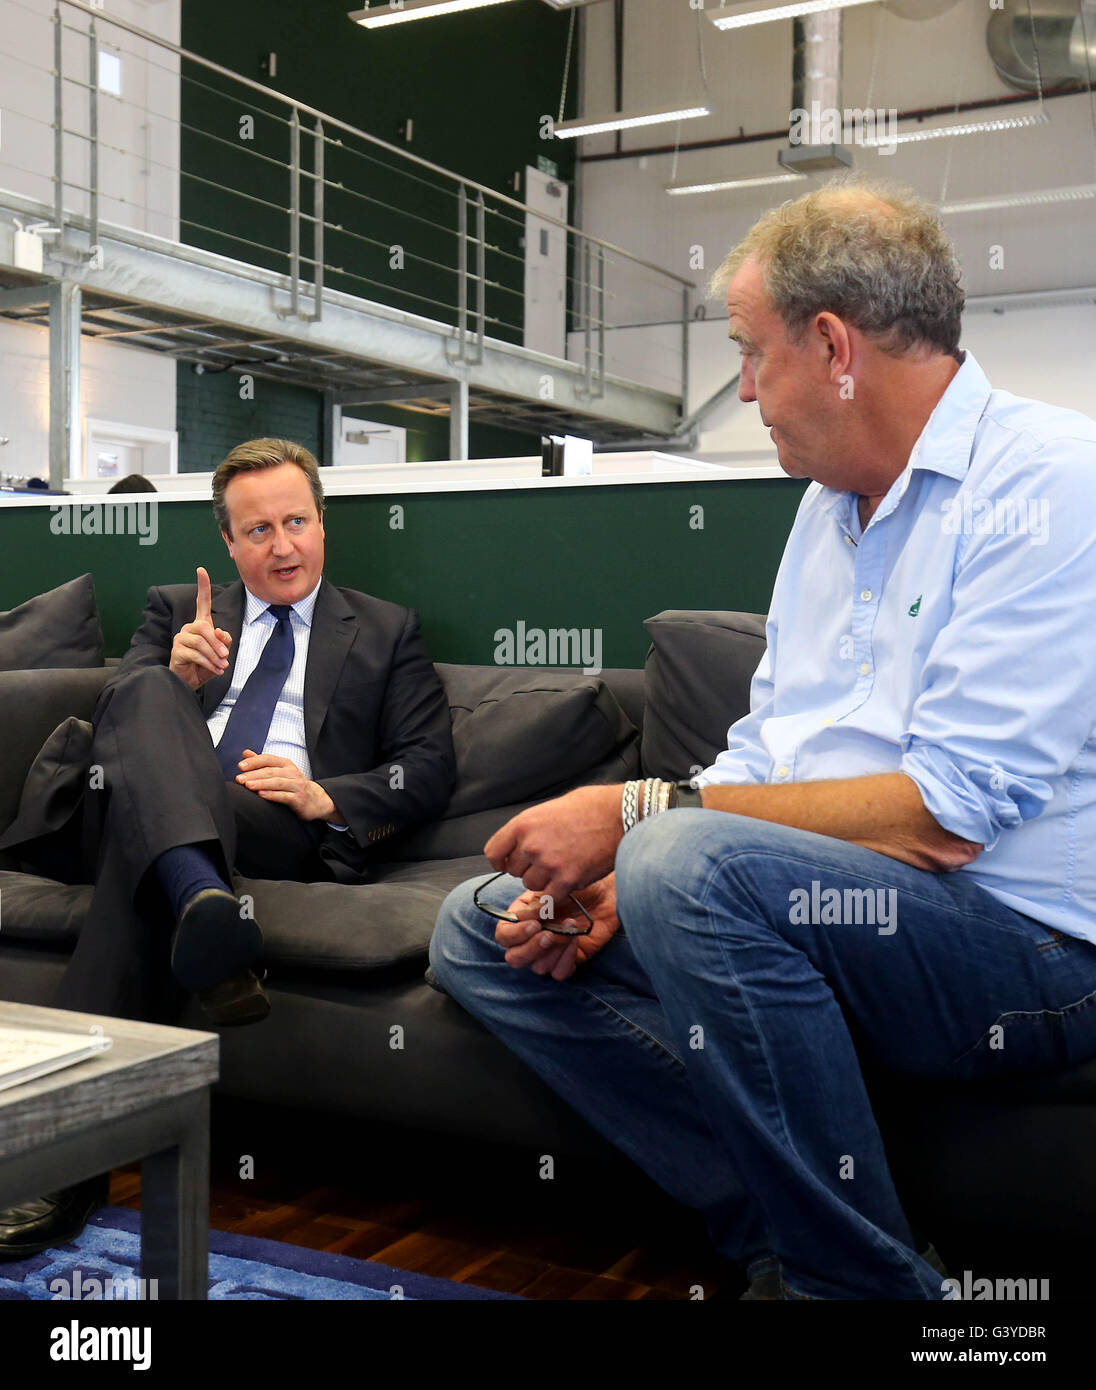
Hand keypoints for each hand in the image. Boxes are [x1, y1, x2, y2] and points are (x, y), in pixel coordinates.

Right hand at [169, 566, 232, 690]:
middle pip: (204, 627)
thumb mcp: (220, 653)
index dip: (203, 587)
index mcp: (201, 625)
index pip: (202, 602)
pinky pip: (195, 654)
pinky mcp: (176, 651)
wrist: (191, 681)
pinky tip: (215, 670)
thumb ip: (224, 641)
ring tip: (222, 666)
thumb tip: (221, 634)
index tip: (201, 570)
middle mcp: (189, 628)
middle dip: (217, 643)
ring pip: (200, 641)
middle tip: (226, 657)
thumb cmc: (206, 665)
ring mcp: (181, 638)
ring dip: (214, 655)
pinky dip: (208, 663)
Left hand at [234, 749, 338, 821]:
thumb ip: (262, 762)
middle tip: (239, 779)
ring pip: (277, 782)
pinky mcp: (299, 799)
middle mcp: (292, 772)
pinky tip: (261, 795)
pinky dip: (272, 795)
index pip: (268, 759)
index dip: (254, 761)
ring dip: (261, 783)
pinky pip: (284, 796)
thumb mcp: (280, 771)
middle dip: (253, 774)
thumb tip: (245, 753)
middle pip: (270, 771)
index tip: (240, 766)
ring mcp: (296, 785)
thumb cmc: (293, 784)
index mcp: (286, 764)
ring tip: (248, 786)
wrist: (316, 800)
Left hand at [484, 784, 622, 902]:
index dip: (501, 860)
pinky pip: (549, 897)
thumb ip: (531, 828)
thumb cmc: (589, 807)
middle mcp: (531, 845)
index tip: (508, 863)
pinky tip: (567, 883)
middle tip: (546, 861)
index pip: (493, 852)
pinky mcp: (567, 880)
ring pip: (532, 885)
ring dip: (543, 881)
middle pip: (514, 871)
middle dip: (527, 868)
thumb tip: (519, 843)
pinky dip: (556, 894)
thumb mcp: (549, 808)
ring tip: (561, 867)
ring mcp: (548, 864)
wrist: (619, 815)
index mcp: (523, 824)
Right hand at [494, 873, 618, 981]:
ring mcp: (549, 951)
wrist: (605, 893)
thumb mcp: (553, 888)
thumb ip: (536, 904)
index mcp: (522, 919)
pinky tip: (575, 939)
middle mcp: (531, 938)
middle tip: (548, 935)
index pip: (504, 935)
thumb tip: (521, 918)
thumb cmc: (577, 887)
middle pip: (515, 958)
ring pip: (538, 967)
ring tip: (570, 927)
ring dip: (554, 949)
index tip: (534, 925)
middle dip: (530, 949)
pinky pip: (558, 973)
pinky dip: (566, 959)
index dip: (514, 934)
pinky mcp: (567, 960)